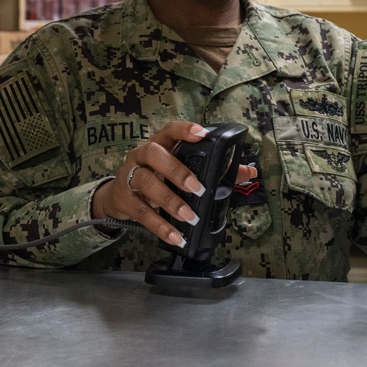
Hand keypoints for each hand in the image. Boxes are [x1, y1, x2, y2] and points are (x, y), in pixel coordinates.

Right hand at [91, 120, 256, 247]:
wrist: (118, 196)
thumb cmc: (156, 177)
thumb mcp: (179, 169)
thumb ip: (215, 170)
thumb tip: (249, 172)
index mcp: (159, 144)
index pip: (170, 130)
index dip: (184, 130)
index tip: (202, 134)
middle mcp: (142, 156)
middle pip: (154, 154)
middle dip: (176, 170)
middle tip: (197, 188)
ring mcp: (130, 176)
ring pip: (147, 183)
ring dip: (170, 201)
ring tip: (188, 216)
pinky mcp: (125, 200)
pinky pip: (142, 213)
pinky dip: (160, 226)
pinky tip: (175, 236)